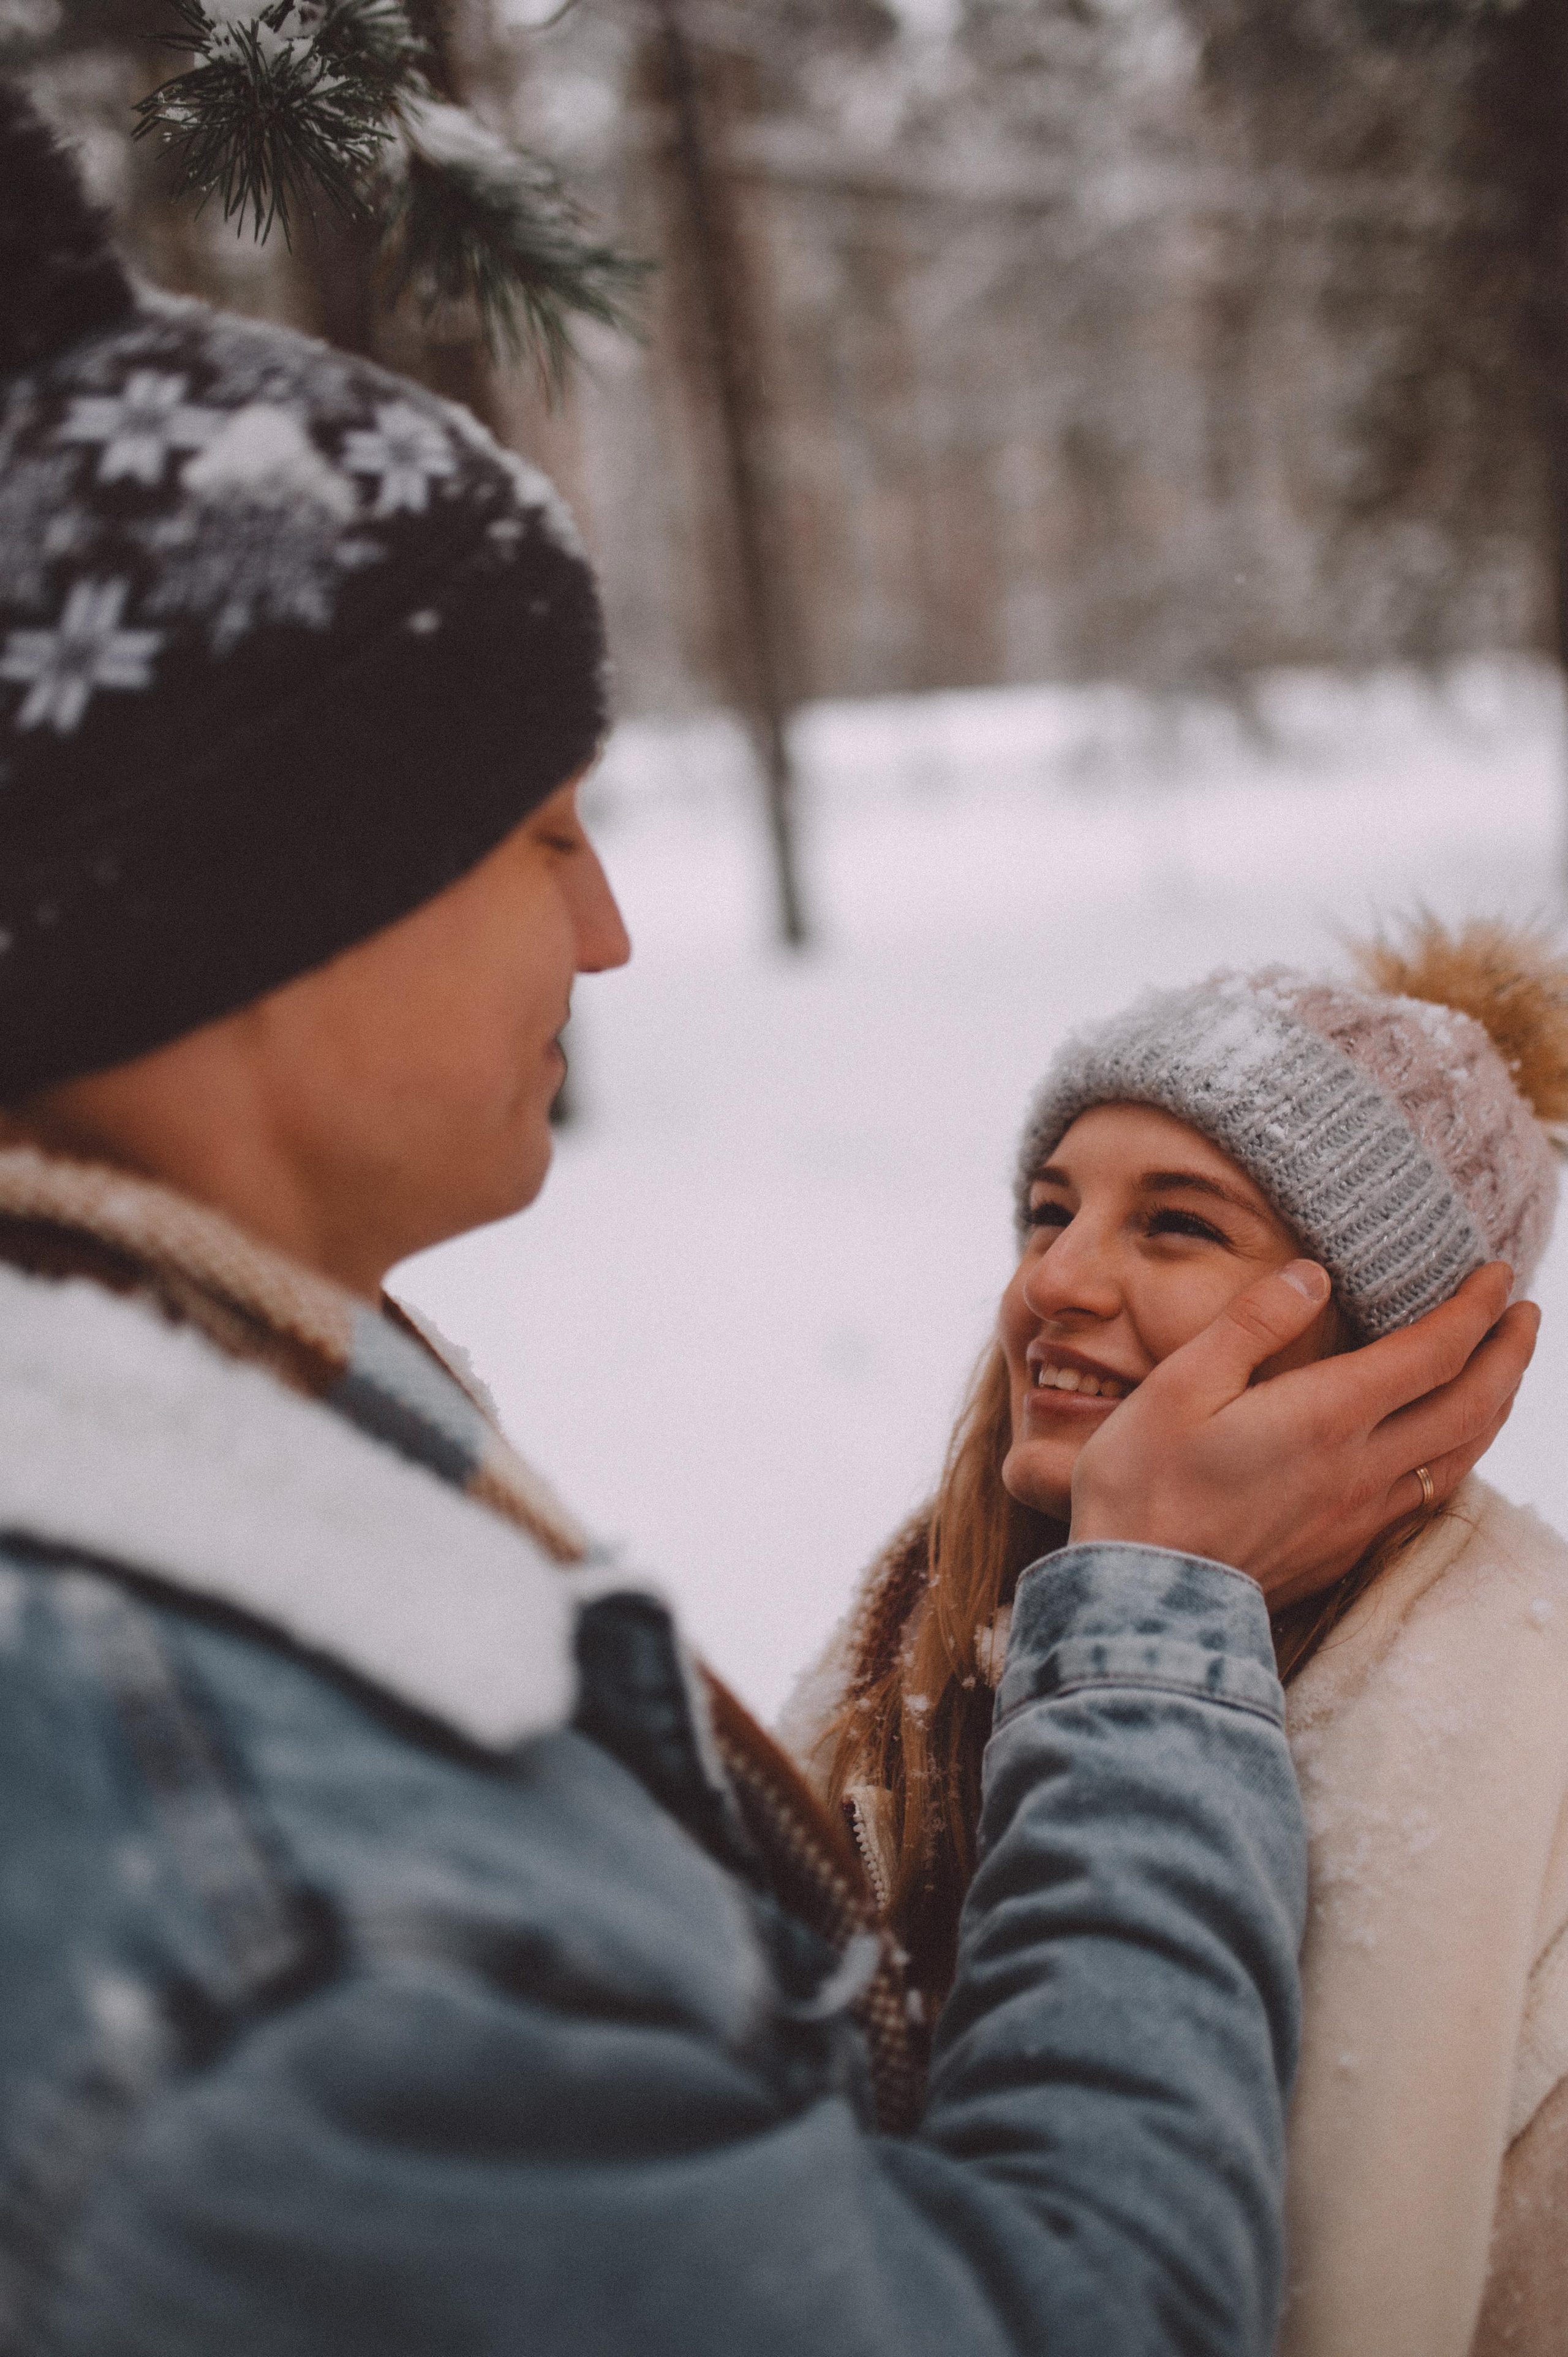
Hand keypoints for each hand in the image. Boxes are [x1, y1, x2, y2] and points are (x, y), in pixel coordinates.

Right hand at [1068, 1260, 1537, 1604]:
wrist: (1141, 1598)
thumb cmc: (1144, 1485)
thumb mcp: (1179, 1384)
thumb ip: (1252, 1323)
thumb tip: (1313, 1274)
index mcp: (1326, 1416)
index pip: (1434, 1352)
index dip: (1476, 1309)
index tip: (1497, 1275)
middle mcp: (1360, 1467)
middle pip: (1471, 1405)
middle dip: (1509, 1353)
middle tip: (1524, 1313)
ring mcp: (1359, 1516)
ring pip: (1460, 1457)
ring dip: (1495, 1407)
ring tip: (1503, 1373)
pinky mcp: (1344, 1550)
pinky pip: (1427, 1496)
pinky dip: (1457, 1455)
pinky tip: (1445, 1448)